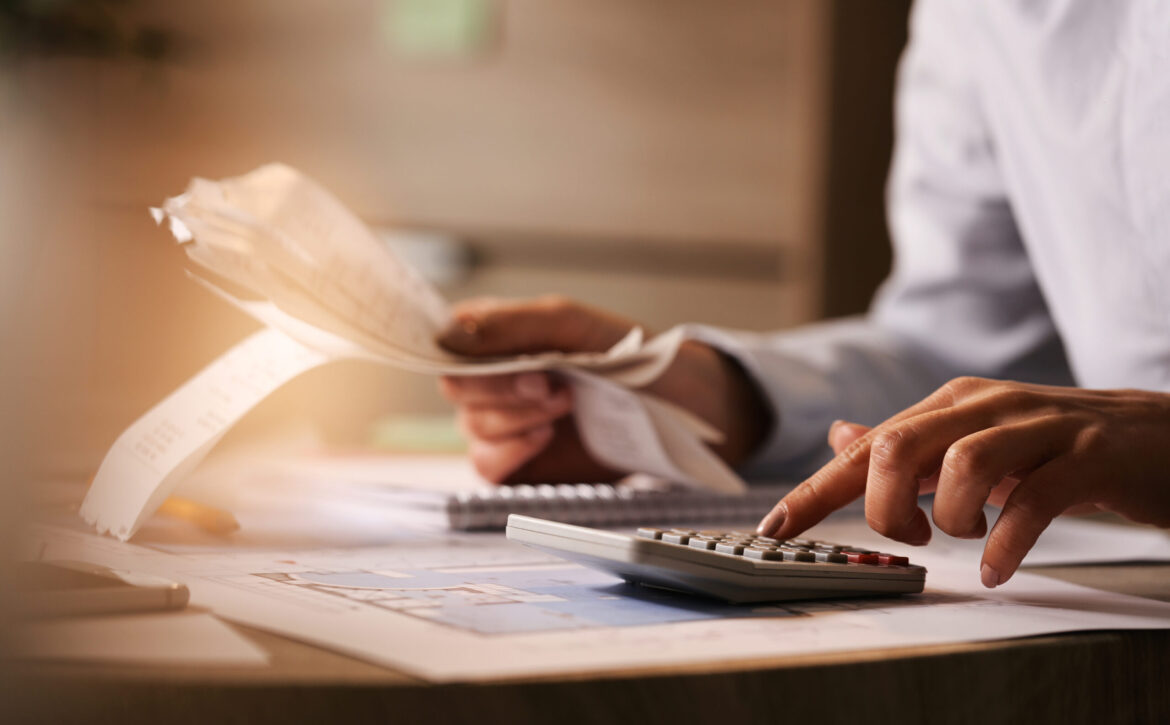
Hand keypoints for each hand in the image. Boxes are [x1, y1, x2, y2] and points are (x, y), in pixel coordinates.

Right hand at [437, 296, 768, 483]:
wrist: (678, 406)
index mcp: (498, 339)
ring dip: (515, 419)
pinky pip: (488, 467)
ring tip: (563, 406)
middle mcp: (494, 381)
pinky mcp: (520, 465)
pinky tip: (544, 437)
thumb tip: (448, 332)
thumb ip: (509, 324)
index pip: (447, 344)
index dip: (466, 356)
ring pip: (472, 429)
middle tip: (553, 385)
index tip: (510, 360)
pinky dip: (511, 452)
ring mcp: (506, 424)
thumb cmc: (627, 355)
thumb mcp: (570, 324)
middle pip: (456, 390)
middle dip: (503, 389)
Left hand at [756, 377, 1169, 586]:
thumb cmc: (1056, 446)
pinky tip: (997, 567)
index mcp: (951, 405)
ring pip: (963, 465)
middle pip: (900, 444)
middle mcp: (986, 406)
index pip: (867, 446)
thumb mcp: (972, 439)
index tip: (775, 530)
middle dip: (883, 504)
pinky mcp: (1088, 456)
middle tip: (907, 536)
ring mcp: (1040, 427)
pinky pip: (1035, 500)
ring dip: (951, 519)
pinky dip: (1007, 542)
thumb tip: (840, 437)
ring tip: (964, 541)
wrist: (1161, 436)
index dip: (815, 490)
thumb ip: (908, 443)